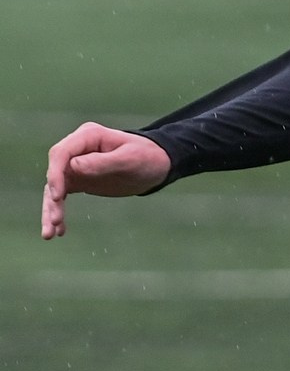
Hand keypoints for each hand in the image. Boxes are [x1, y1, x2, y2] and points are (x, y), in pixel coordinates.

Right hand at [43, 124, 171, 238]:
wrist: (158, 165)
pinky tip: (59, 231)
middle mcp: (76, 149)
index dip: (55, 174)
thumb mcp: (130, 159)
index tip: (58, 196)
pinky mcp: (79, 180)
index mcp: (87, 136)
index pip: (62, 154)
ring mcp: (75, 165)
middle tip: (55, 221)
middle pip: (54, 172)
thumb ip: (103, 162)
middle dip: (52, 197)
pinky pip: (62, 196)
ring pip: (55, 187)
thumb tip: (73, 166)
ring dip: (51, 209)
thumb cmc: (147, 157)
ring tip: (50, 234)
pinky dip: (59, 211)